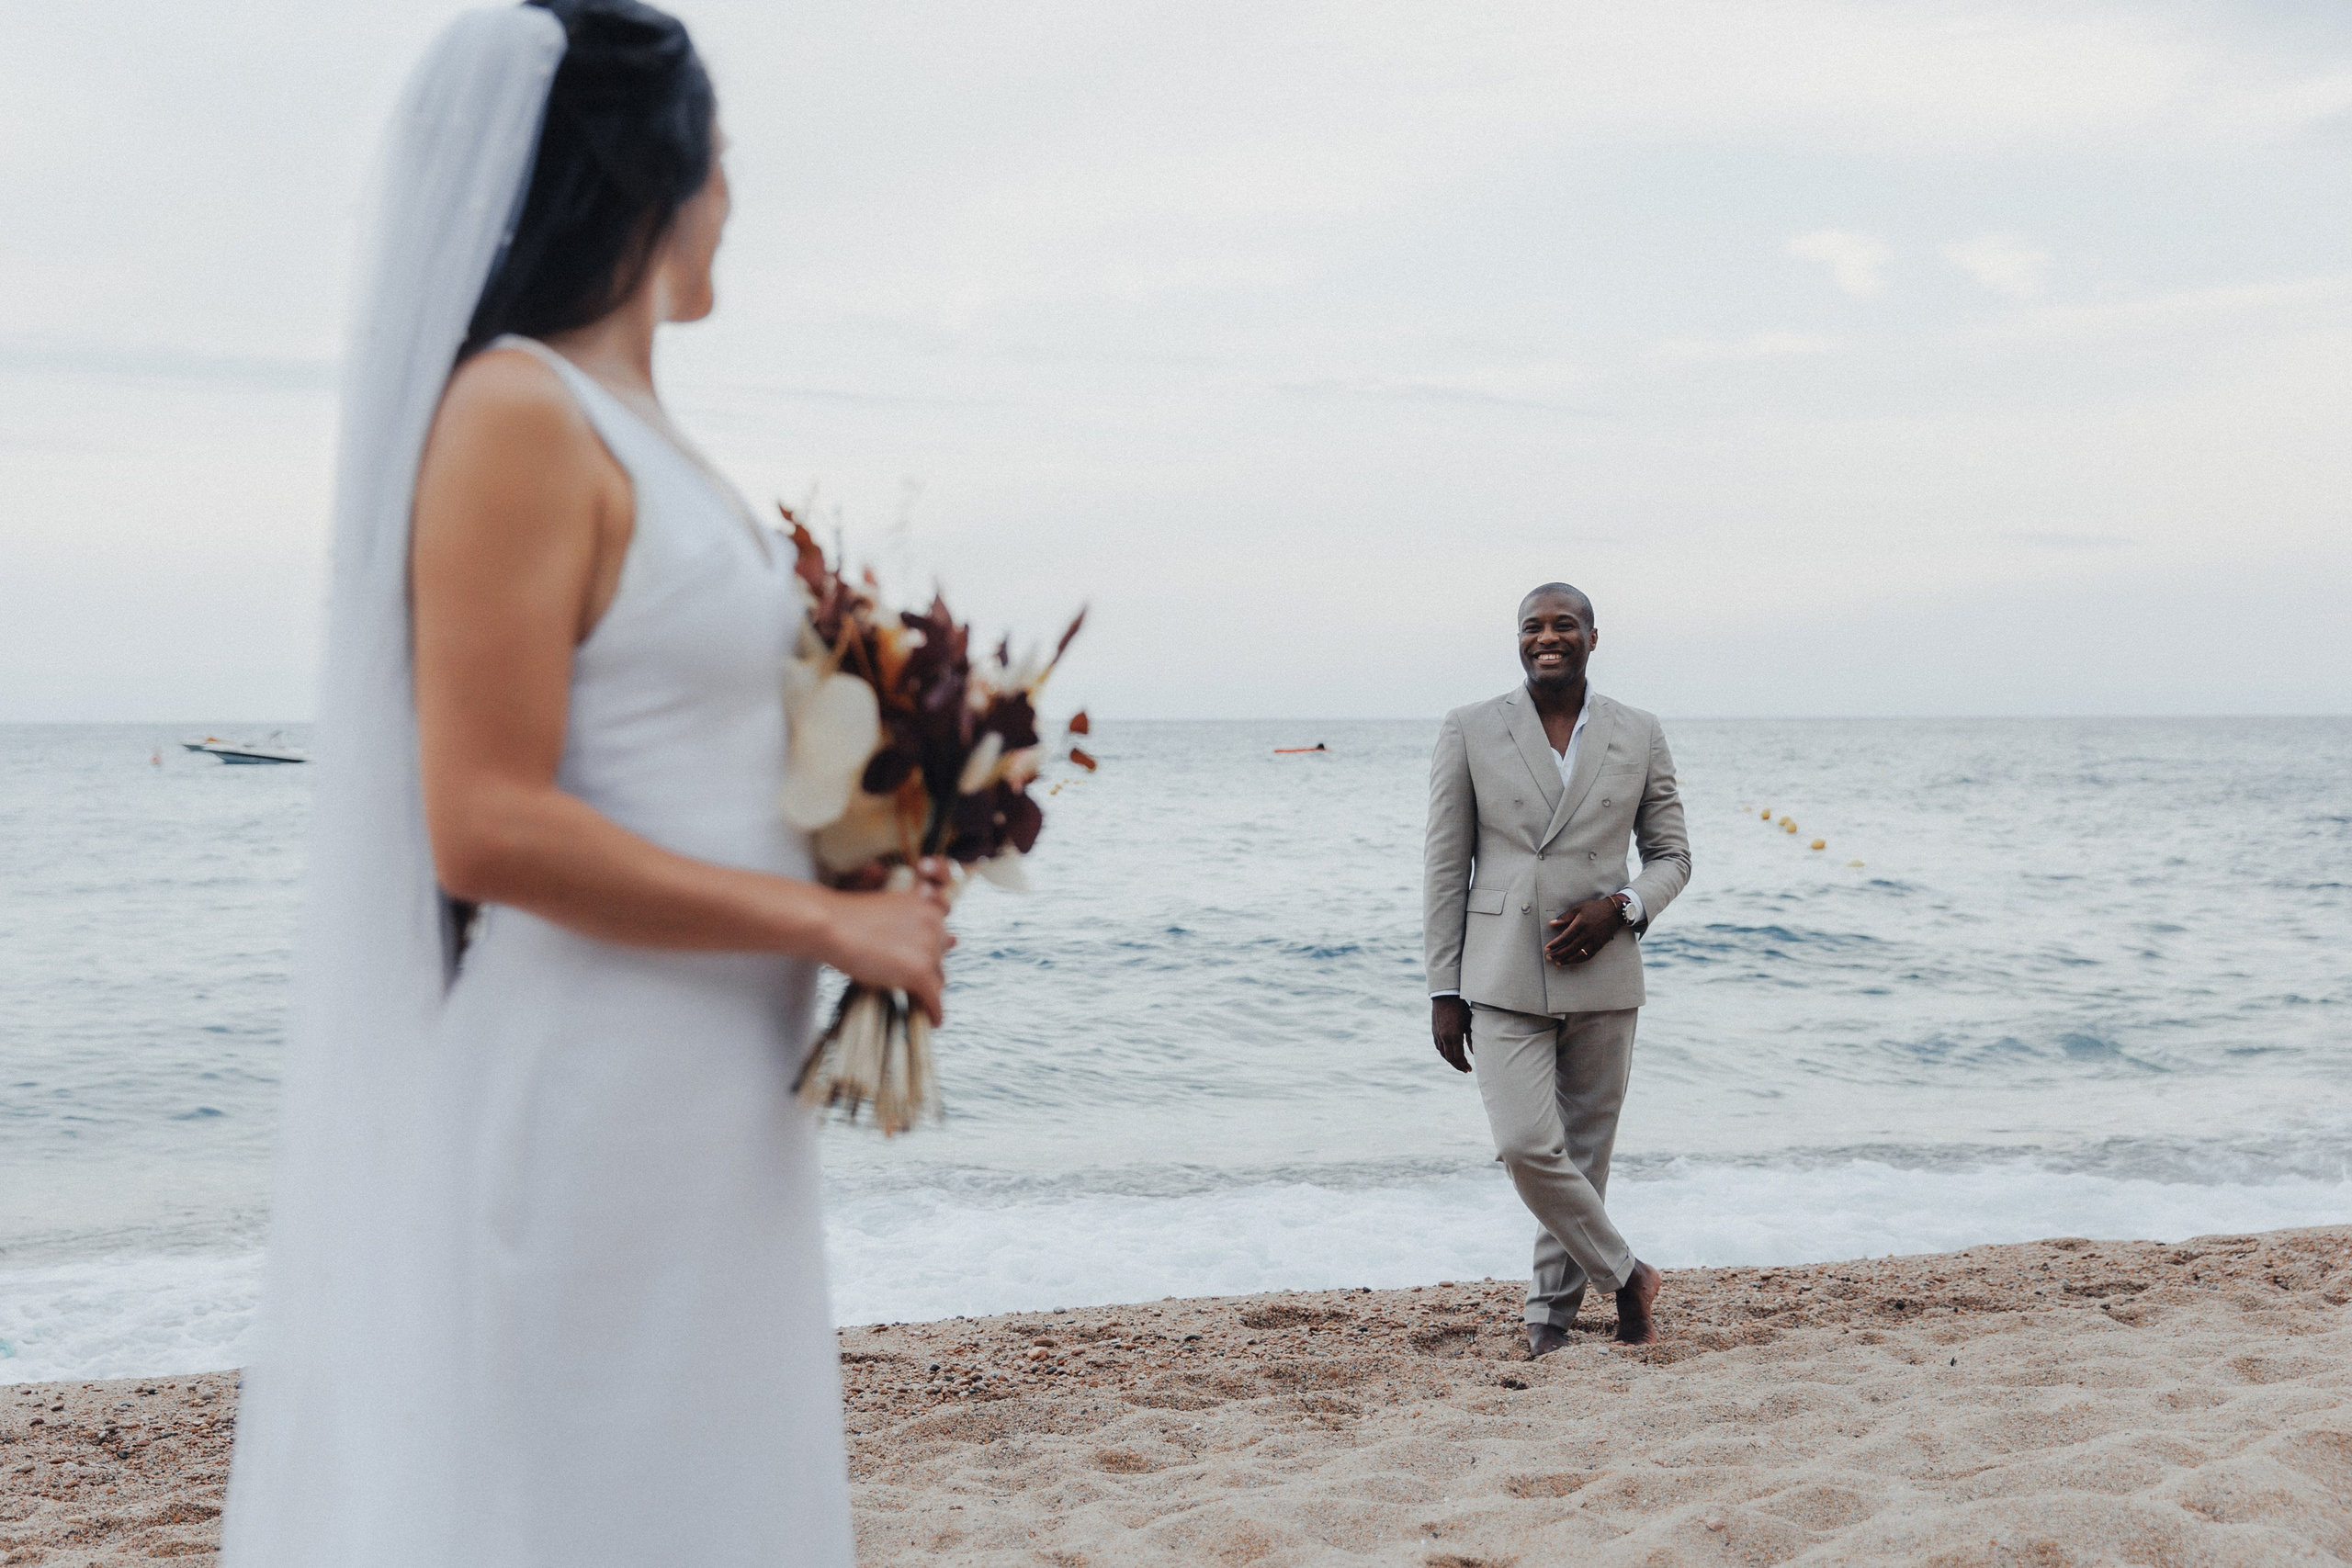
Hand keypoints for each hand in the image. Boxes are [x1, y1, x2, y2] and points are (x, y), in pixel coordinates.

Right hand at [821, 876, 954, 1024]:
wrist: (831, 926)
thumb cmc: (851, 918)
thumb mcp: (890, 910)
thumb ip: (918, 923)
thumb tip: (957, 940)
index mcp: (926, 905)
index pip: (941, 931)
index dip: (929, 945)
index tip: (917, 954)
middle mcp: (934, 923)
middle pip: (940, 955)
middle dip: (927, 966)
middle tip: (905, 977)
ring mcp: (928, 947)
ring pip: (939, 978)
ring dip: (929, 988)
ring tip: (917, 999)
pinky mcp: (919, 971)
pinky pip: (935, 999)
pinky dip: (935, 1012)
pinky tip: (933, 1021)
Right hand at [1431, 995, 1472, 1073]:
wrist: (1445, 996)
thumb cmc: (1460, 1008)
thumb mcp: (1469, 1023)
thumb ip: (1471, 1039)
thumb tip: (1474, 1053)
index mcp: (1454, 1036)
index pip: (1458, 1056)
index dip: (1463, 1065)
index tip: (1469, 1069)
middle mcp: (1444, 1037)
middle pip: (1449, 1058)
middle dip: (1457, 1065)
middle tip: (1465, 1070)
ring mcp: (1437, 1034)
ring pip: (1442, 1053)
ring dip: (1450, 1060)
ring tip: (1458, 1063)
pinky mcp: (1434, 1031)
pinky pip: (1438, 1046)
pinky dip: (1444, 1052)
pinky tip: (1449, 1053)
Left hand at [1545, 896, 1621, 965]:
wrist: (1614, 912)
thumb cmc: (1594, 908)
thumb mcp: (1578, 908)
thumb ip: (1565, 917)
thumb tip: (1551, 923)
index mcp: (1581, 923)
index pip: (1565, 937)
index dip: (1555, 944)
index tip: (1547, 948)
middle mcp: (1588, 934)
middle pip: (1570, 948)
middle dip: (1558, 954)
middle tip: (1549, 957)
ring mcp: (1594, 941)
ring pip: (1579, 955)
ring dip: (1567, 960)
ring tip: (1558, 963)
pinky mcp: (1599, 946)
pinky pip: (1587, 956)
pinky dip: (1578, 960)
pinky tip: (1571, 961)